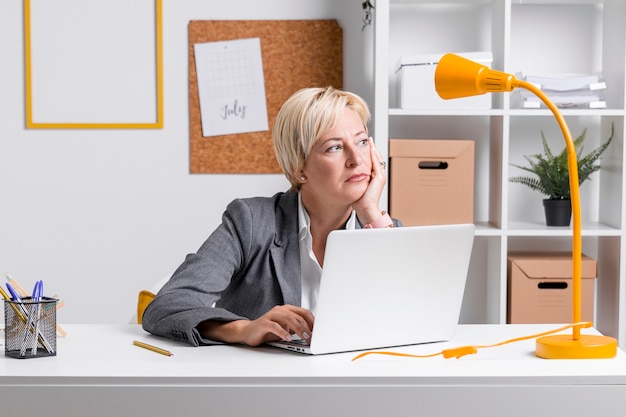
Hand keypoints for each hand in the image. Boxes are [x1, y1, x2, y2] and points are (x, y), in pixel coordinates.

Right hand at [199, 305, 313, 346]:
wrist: (248, 332)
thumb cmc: (268, 330)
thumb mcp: (286, 329)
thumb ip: (297, 328)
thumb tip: (312, 334)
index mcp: (288, 310)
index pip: (305, 312)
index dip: (313, 322)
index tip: (319, 332)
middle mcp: (280, 310)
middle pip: (298, 316)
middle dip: (307, 327)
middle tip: (312, 338)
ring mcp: (272, 315)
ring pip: (288, 319)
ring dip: (299, 329)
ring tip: (304, 338)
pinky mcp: (264, 323)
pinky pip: (275, 326)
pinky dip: (283, 332)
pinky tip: (288, 338)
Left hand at [352, 137, 386, 223]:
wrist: (365, 209)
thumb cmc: (359, 201)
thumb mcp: (354, 186)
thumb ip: (352, 179)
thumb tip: (344, 173)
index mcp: (373, 178)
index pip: (371, 162)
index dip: (367, 153)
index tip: (362, 145)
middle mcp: (378, 176)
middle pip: (375, 158)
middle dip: (371, 148)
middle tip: (367, 139)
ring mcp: (380, 176)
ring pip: (377, 158)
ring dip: (373, 149)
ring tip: (369, 140)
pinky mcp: (379, 177)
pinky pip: (376, 163)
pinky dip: (374, 154)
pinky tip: (370, 148)